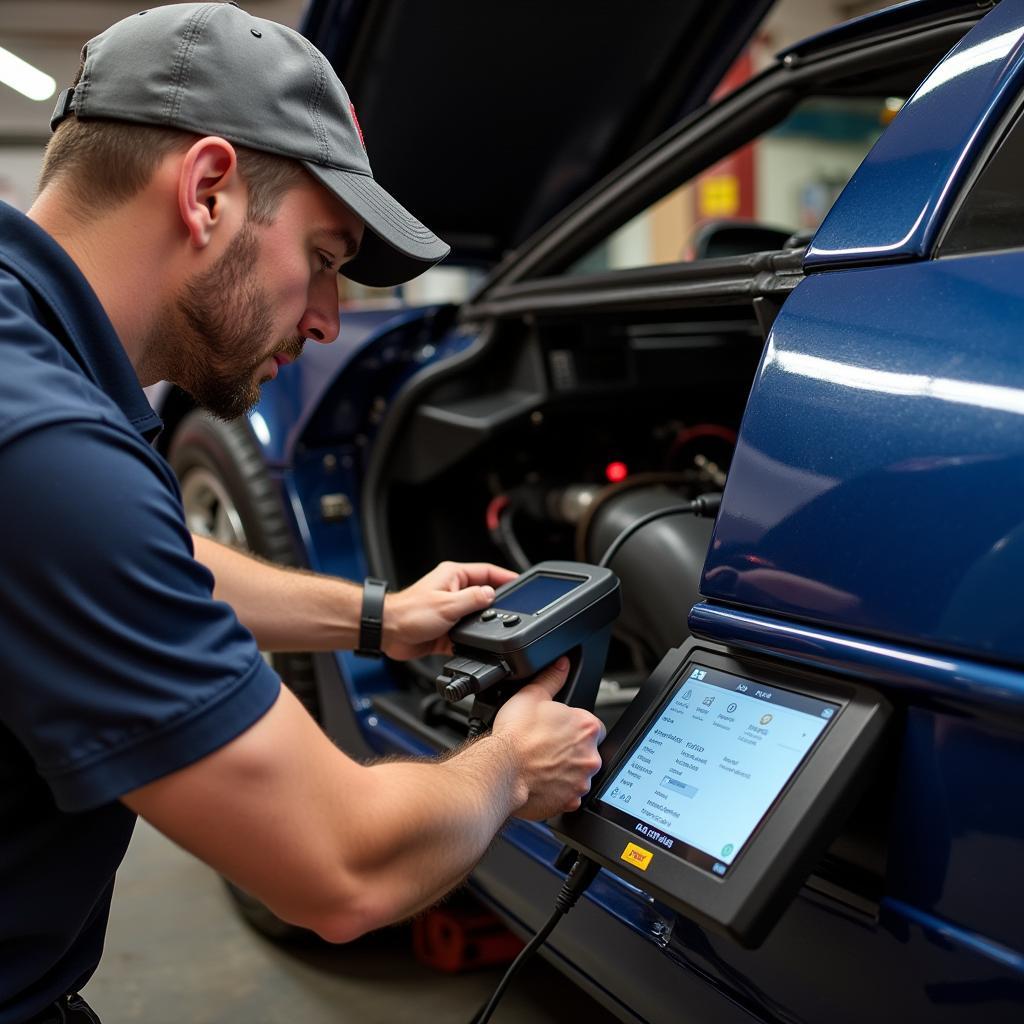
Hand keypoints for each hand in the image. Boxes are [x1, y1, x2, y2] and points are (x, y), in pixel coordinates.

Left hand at [381, 561, 517, 659]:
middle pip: (484, 594)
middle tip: (514, 610)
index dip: (506, 576)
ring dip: (483, 624)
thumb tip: (492, 595)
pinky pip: (467, 634)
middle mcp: (453, 591)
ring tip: (496, 629)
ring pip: (477, 616)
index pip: (487, 571)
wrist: (388, 633)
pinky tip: (478, 645)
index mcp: (453, 576)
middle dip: (498, 603)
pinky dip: (473, 640)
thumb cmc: (408, 612)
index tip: (521, 582)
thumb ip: (473, 600)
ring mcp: (450, 610)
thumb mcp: (447, 605)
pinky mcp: (447, 629)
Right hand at [492, 658, 605, 819]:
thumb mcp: (532, 695)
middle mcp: (590, 755)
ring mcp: (581, 780)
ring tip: (541, 764)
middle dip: (571, 750)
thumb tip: (561, 665)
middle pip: (587, 750)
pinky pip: (569, 795)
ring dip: (565, 770)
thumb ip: (552, 678)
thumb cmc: (514, 737)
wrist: (500, 771)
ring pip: (579, 774)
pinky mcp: (571, 801)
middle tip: (547, 747)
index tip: (558, 731)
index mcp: (586, 726)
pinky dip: (558, 790)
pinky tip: (541, 781)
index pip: (592, 726)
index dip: (573, 728)